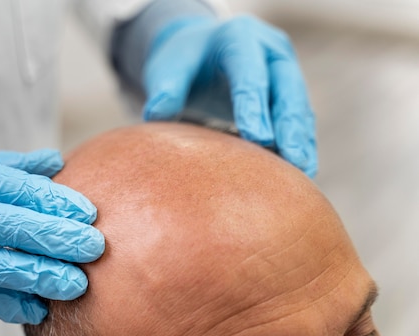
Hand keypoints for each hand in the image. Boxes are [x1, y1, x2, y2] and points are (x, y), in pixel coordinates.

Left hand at [143, 15, 316, 177]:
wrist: (200, 52)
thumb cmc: (183, 61)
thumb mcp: (169, 68)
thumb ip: (165, 88)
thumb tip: (156, 113)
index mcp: (240, 38)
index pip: (250, 76)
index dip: (255, 107)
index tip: (259, 139)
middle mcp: (270, 51)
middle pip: (287, 90)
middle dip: (290, 127)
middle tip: (295, 161)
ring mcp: (285, 70)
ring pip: (299, 107)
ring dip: (302, 140)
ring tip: (303, 173)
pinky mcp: (290, 92)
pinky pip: (299, 119)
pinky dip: (301, 143)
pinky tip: (301, 171)